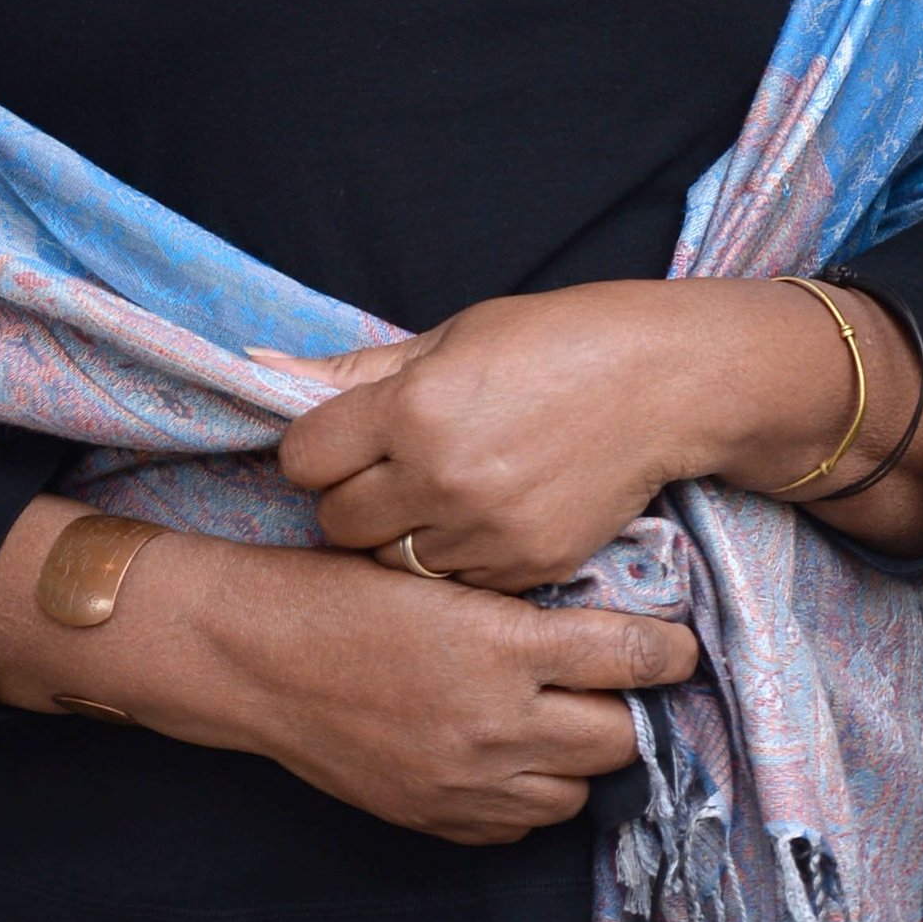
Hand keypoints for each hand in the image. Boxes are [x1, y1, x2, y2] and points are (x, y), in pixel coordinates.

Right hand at [0, 495, 697, 844]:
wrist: (249, 655)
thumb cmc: (334, 585)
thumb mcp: (428, 558)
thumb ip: (506, 573)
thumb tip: (583, 572)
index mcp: (500, 643)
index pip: (628, 658)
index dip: (666, 650)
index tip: (678, 640)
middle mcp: (496, 724)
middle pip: (616, 737)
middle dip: (627, 705)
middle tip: (620, 673)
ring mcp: (467, 782)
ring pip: (575, 789)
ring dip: (580, 752)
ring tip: (567, 710)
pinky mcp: (436, 817)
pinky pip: (520, 822)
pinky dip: (531, 790)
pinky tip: (515, 748)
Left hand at [266, 277, 922, 584]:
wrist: (663, 384)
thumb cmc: (553, 342)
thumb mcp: (451, 336)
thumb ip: (355, 370)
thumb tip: (259, 372)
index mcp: (414, 407)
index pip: (304, 459)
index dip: (317, 450)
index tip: (343, 439)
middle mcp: (441, 476)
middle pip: (338, 522)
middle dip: (350, 498)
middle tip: (387, 471)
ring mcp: (484, 533)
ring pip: (389, 564)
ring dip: (398, 536)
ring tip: (434, 495)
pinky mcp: (524, 571)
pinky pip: (451, 585)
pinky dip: (452, 561)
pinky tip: (480, 518)